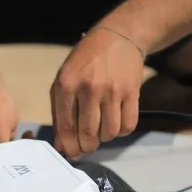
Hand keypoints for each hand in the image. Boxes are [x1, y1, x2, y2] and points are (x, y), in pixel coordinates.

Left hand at [50, 26, 143, 158]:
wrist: (117, 37)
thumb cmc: (85, 62)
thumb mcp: (64, 81)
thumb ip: (59, 114)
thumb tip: (61, 146)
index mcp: (67, 84)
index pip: (66, 126)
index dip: (69, 146)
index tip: (72, 153)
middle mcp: (89, 87)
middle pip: (88, 134)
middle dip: (86, 147)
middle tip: (87, 146)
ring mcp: (112, 90)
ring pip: (109, 133)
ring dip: (104, 139)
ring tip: (100, 131)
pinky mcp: (132, 92)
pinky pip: (128, 126)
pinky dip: (121, 131)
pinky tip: (114, 123)